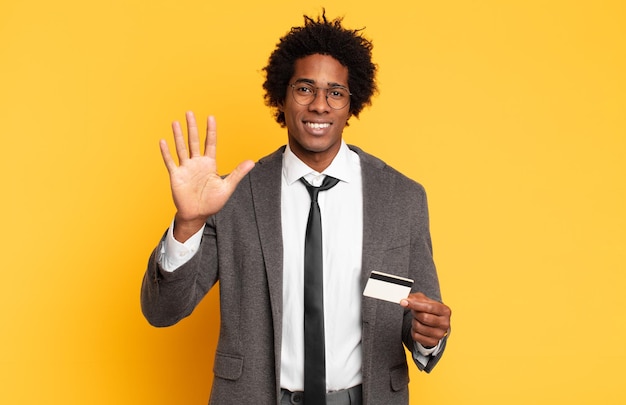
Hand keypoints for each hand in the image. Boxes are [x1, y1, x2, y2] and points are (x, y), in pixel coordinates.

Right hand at [159, 111, 254, 241]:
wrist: (197, 215)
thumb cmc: (212, 203)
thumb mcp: (227, 187)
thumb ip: (238, 173)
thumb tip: (252, 162)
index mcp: (210, 164)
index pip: (210, 143)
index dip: (210, 130)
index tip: (210, 117)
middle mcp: (197, 163)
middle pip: (193, 141)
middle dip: (192, 127)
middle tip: (189, 112)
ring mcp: (186, 168)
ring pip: (181, 148)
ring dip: (178, 135)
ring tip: (175, 122)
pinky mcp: (176, 176)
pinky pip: (170, 162)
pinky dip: (166, 152)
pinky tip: (163, 141)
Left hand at [400, 292, 450, 347]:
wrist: (434, 323)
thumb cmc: (429, 309)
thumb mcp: (424, 300)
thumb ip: (415, 298)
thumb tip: (405, 300)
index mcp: (445, 311)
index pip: (429, 307)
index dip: (415, 304)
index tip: (403, 302)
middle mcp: (445, 323)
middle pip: (424, 317)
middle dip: (415, 313)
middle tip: (415, 311)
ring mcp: (440, 334)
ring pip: (418, 327)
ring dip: (414, 322)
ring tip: (418, 319)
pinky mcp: (433, 342)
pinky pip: (416, 336)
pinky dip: (413, 331)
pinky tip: (418, 328)